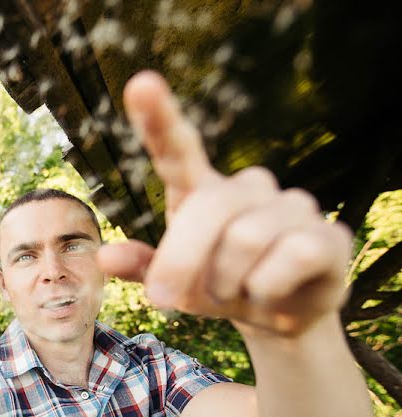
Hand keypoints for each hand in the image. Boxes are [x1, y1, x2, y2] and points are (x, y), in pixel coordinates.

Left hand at [96, 71, 351, 336]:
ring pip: (245, 239)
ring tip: (233, 293)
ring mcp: (291, 206)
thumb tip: (105, 257)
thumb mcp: (174, 284)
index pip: (178, 149)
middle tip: (166, 301)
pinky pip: (289, 258)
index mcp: (200, 191)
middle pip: (208, 207)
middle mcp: (246, 188)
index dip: (159, 119)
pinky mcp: (327, 235)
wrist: (281, 316)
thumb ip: (144, 268)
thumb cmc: (218, 287)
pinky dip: (266, 290)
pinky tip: (270, 293)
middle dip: (180, 261)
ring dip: (226, 284)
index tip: (140, 85)